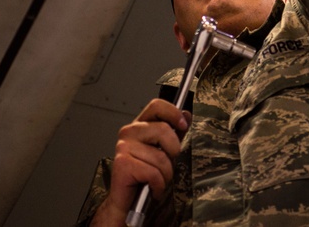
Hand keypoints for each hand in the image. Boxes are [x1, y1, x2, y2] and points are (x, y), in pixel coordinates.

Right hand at [93, 99, 190, 225]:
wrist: (128, 202)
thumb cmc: (146, 175)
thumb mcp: (164, 151)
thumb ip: (174, 132)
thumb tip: (186, 114)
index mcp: (139, 125)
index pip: (156, 106)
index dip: (173, 113)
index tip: (183, 125)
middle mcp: (129, 132)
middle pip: (163, 130)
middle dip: (173, 152)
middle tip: (165, 165)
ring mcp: (123, 147)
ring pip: (161, 157)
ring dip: (165, 175)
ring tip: (156, 180)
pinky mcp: (123, 164)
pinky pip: (154, 173)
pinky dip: (158, 185)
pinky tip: (151, 188)